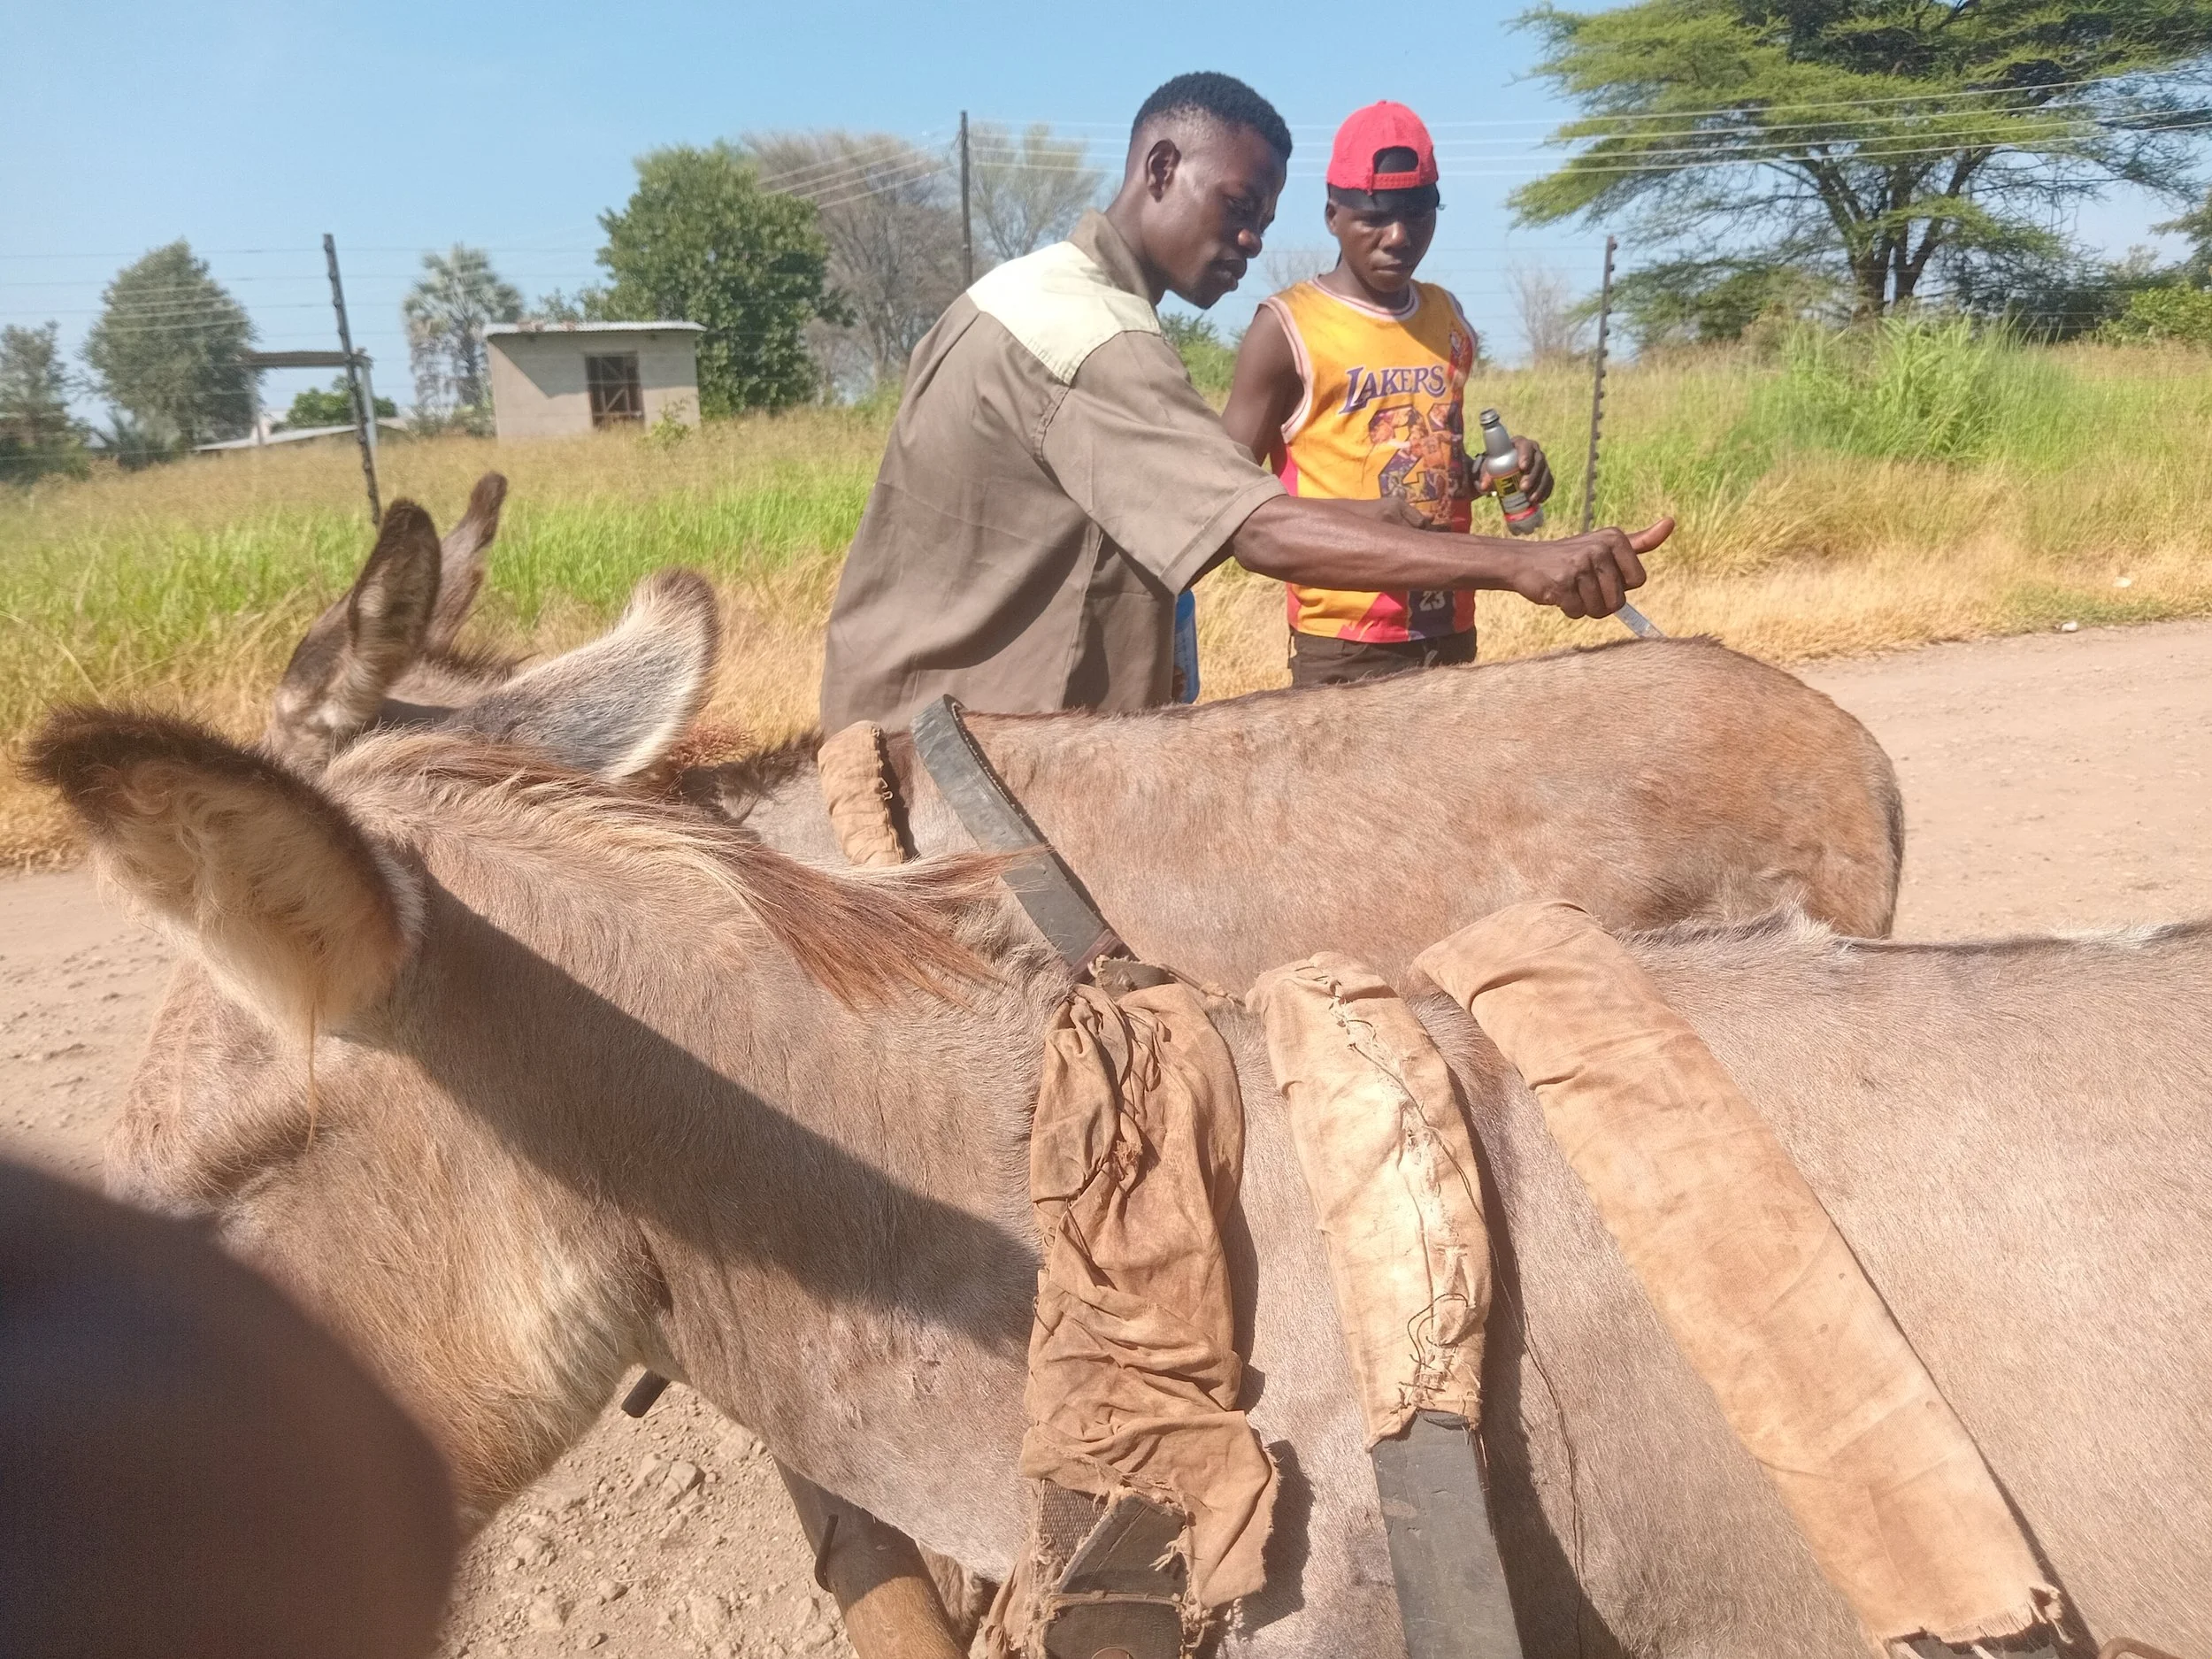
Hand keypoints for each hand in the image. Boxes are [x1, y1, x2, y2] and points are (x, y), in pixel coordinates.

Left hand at [1478, 436, 1553, 504]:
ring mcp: (1541, 462)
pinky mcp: (1545, 473)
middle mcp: (1534, 451)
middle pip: (1538, 461)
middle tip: (1523, 488)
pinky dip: (1545, 492)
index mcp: (1520, 444)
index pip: (1526, 446)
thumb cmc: (1496, 463)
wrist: (1503, 468)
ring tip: (1531, 499)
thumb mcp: (1489, 466)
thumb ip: (1485, 474)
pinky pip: (1549, 482)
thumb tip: (1484, 487)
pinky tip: (1540, 500)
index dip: (1526, 456)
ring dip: (1540, 486)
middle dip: (1533, 475)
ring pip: (1545, 472)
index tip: (1522, 467)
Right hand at [1509, 519, 1672, 618]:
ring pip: (1598, 609)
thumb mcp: (1606, 545)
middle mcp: (1599, 548)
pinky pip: (1578, 612)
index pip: (1638, 580)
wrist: (1525, 561)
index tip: (1603, 574)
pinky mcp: (1562, 583)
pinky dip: (1568, 609)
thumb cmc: (1571, 557)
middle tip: (1584, 585)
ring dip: (1584, 606)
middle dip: (1601, 601)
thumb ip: (1640, 541)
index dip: (1621, 586)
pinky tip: (1558, 592)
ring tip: (1571, 588)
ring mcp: (1579, 565)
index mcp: (1614, 538)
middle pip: (1619, 600)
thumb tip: (1670, 522)